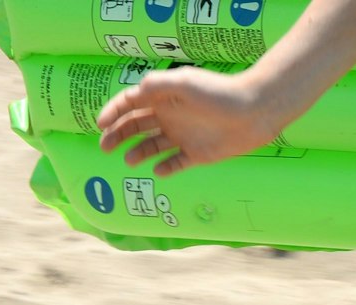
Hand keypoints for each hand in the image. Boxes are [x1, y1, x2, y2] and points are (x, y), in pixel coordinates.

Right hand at [96, 68, 280, 176]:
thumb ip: (158, 85)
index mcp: (163, 96)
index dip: (113, 112)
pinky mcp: (198, 154)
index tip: (101, 124)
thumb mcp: (185, 82)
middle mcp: (170, 116)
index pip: (130, 103)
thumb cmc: (220, 93)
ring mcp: (183, 135)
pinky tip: (157, 171)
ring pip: (152, 146)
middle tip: (105, 147)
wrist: (254, 112)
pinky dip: (165, 168)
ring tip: (128, 161)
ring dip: (138, 152)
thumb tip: (136, 92)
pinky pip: (176, 163)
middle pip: (136, 126)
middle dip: (118, 135)